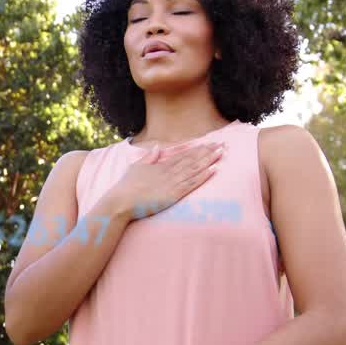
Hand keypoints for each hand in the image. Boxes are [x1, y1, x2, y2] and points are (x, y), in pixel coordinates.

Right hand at [108, 142, 223, 219]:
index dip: (198, 149)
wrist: (121, 201)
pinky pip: (192, 183)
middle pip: (192, 159)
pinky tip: (214, 169)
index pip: (184, 154)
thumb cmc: (126, 186)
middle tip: (223, 144)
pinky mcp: (173, 194)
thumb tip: (157, 147)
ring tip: (222, 153)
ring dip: (209, 160)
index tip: (210, 143)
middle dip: (208, 151)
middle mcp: (169, 171)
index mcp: (161, 165)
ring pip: (195, 169)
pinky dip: (203, 176)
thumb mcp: (136, 167)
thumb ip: (149, 157)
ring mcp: (172, 182)